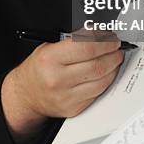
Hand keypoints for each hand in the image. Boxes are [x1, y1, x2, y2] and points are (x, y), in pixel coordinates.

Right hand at [1, 36, 123, 138]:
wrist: (26, 94)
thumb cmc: (39, 68)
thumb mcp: (49, 47)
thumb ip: (73, 40)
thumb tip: (99, 34)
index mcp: (50, 59)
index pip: (86, 47)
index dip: (104, 41)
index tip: (111, 37)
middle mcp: (57, 79)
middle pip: (97, 65)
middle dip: (112, 53)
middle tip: (117, 46)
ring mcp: (66, 96)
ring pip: (101, 80)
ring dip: (113, 67)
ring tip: (115, 58)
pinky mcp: (74, 109)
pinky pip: (98, 93)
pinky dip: (107, 80)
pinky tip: (108, 72)